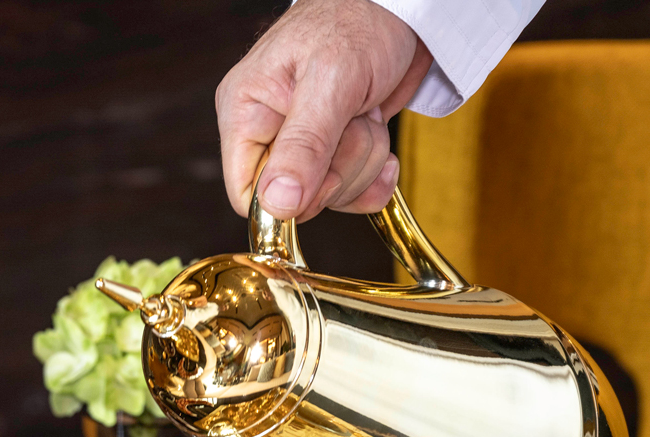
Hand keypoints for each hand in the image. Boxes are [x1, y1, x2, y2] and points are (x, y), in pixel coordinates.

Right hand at [216, 0, 432, 219]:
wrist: (403, 7)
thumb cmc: (357, 21)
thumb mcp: (330, 81)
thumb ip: (303, 146)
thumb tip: (276, 204)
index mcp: (246, 112)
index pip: (247, 193)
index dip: (286, 200)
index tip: (322, 176)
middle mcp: (270, 131)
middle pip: (295, 199)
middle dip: (338, 169)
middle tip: (354, 121)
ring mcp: (305, 143)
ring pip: (330, 195)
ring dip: (363, 160)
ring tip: (366, 113)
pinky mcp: (337, 149)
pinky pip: (354, 191)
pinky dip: (377, 174)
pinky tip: (383, 141)